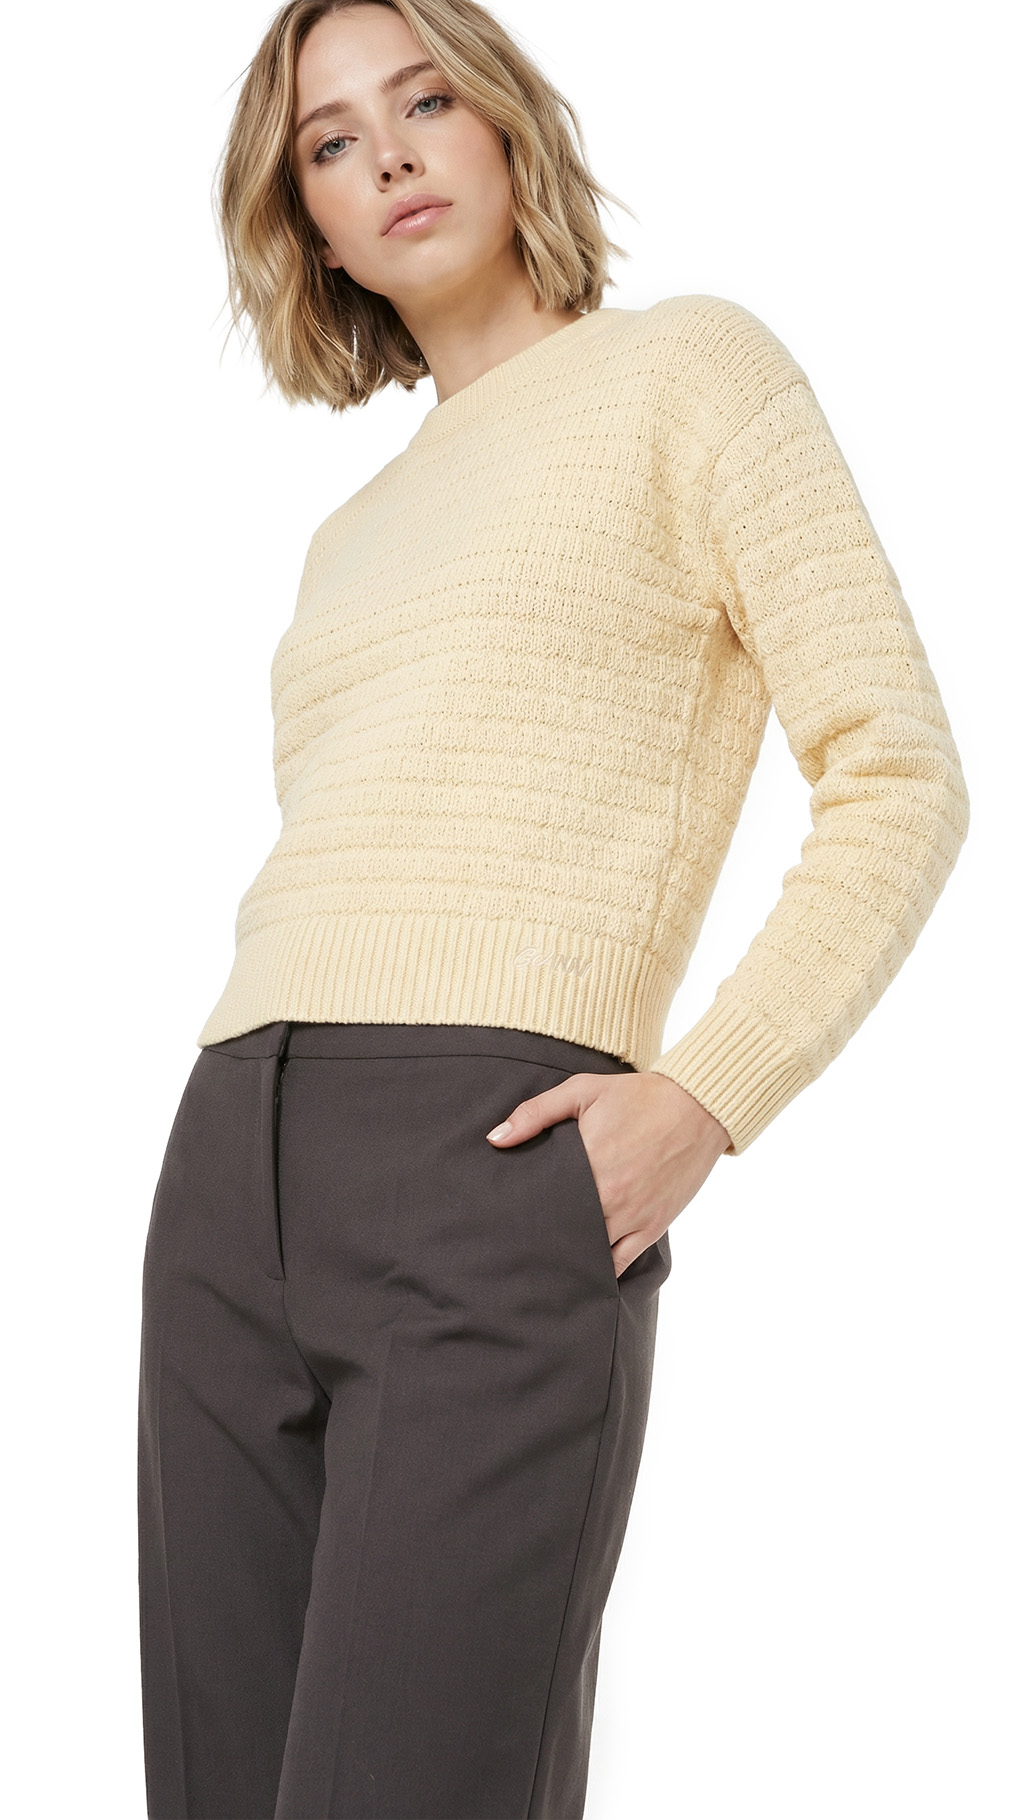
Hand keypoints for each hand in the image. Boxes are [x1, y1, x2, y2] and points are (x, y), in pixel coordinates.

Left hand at [486, 1071, 730, 1276]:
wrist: (697, 1107)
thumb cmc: (638, 1096)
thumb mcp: (583, 1091)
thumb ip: (535, 1113)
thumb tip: (495, 1139)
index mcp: (588, 1163)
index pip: (542, 1202)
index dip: (521, 1213)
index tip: (503, 1218)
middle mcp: (609, 1197)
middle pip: (562, 1231)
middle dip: (539, 1239)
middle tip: (516, 1245)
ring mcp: (632, 1216)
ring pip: (589, 1252)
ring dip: (567, 1256)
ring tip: (542, 1262)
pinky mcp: (652, 1226)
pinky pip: (621, 1263)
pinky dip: (600, 1270)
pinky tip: (581, 1273)